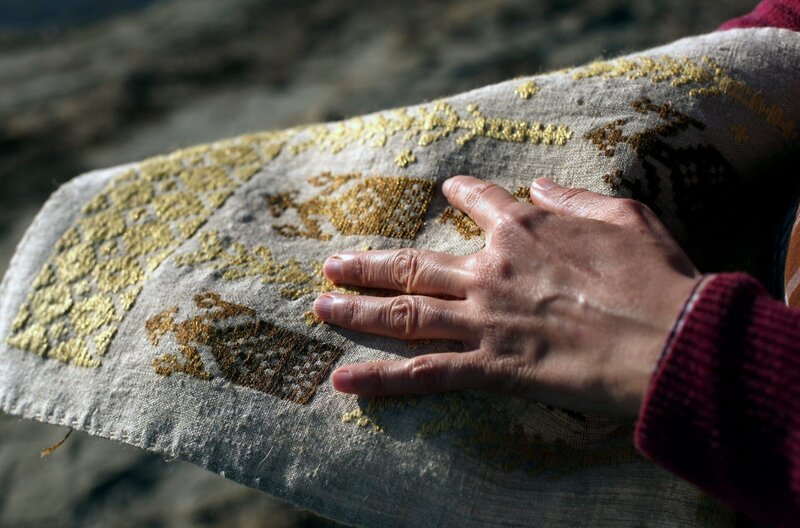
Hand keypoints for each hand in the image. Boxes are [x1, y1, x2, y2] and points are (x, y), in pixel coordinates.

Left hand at [313, 176, 701, 417]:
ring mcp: (483, 321)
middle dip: (368, 264)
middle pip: (413, 265)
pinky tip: (344, 381)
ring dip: (356, 309)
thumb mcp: (625, 215)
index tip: (449, 190)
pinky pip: (423, 375)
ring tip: (320, 305)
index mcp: (525, 230)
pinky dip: (381, 380)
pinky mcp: (490, 368)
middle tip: (333, 263)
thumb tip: (539, 185)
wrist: (668, 341)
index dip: (463, 193)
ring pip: (404, 312)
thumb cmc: (655, 279)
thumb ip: (575, 198)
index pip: (481, 203)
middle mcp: (490, 270)